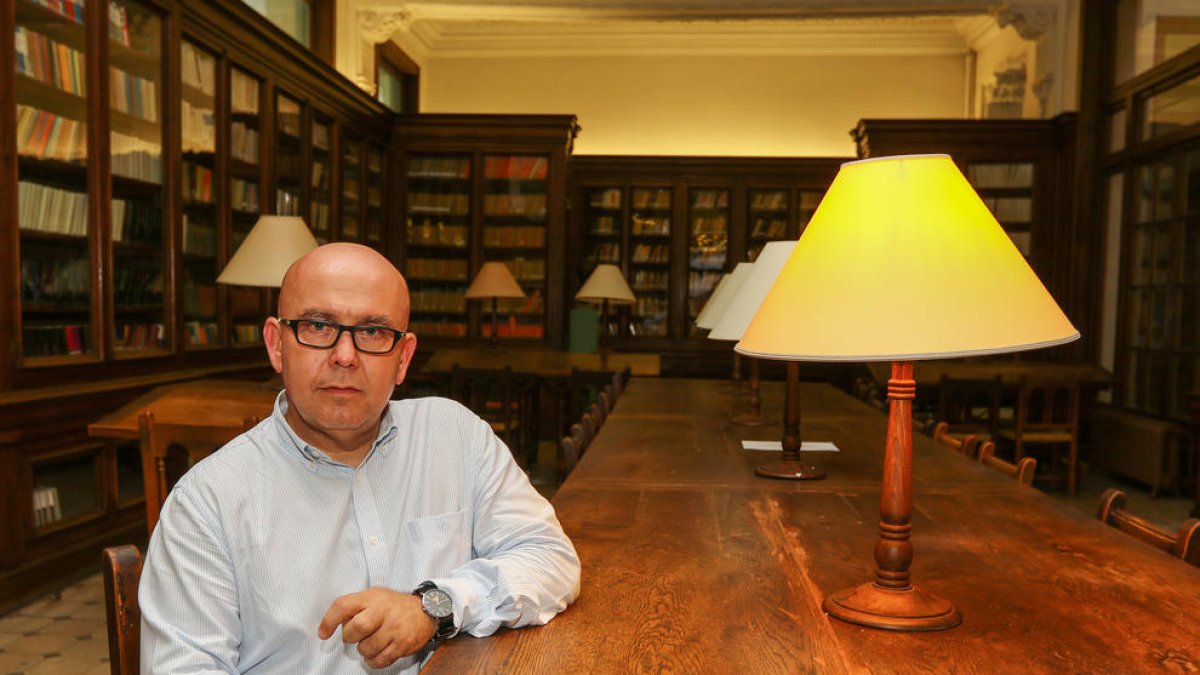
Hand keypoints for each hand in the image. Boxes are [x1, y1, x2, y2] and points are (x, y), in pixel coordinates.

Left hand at [317, 587, 436, 667]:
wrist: (425, 610)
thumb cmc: (394, 605)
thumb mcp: (374, 596)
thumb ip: (355, 606)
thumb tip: (332, 624)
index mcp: (372, 597)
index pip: (343, 606)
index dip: (329, 621)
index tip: (323, 633)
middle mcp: (383, 611)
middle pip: (355, 629)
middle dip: (350, 637)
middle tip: (356, 636)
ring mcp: (394, 628)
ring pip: (366, 648)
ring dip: (364, 650)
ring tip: (372, 642)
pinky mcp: (402, 644)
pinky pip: (380, 660)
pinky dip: (373, 661)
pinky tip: (377, 653)